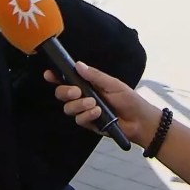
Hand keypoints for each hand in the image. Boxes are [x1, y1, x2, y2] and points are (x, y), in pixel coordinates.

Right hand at [44, 62, 161, 147]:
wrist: (140, 121)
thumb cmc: (129, 100)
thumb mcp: (113, 84)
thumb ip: (95, 76)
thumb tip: (78, 65)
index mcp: (89, 85)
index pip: (68, 80)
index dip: (56, 77)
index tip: (49, 75)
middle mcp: (83, 97)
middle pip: (62, 94)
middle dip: (65, 91)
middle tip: (77, 91)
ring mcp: (85, 111)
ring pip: (68, 108)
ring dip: (79, 105)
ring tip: (93, 104)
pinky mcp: (89, 124)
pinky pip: (79, 120)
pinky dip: (87, 115)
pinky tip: (97, 113)